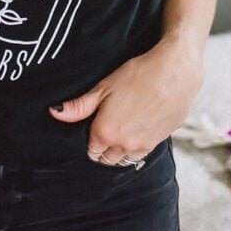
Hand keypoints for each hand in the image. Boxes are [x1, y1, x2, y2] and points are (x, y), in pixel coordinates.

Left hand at [48, 36, 204, 163]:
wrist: (175, 72)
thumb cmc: (139, 75)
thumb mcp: (104, 87)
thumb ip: (79, 106)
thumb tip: (55, 112)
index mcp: (105, 133)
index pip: (90, 150)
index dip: (90, 137)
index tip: (95, 124)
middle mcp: (122, 145)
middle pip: (106, 159)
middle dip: (103, 147)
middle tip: (108, 124)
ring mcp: (142, 146)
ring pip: (123, 159)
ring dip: (119, 149)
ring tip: (123, 127)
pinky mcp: (159, 142)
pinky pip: (141, 154)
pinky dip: (136, 146)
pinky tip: (139, 127)